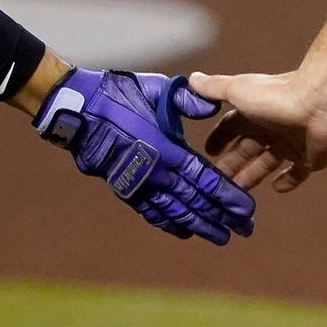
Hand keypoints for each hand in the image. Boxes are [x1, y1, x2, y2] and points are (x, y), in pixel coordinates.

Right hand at [34, 69, 256, 243]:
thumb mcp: (159, 90)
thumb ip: (188, 100)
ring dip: (200, 225)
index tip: (247, 210)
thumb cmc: (122, 95)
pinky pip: (151, 211)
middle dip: (222, 217)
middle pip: (196, 202)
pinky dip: (169, 223)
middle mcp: (157, 174)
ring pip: (176, 212)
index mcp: (169, 151)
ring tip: (221, 237)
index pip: (206, 180)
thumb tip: (213, 105)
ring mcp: (140, 185)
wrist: (79, 111)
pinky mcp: (125, 188)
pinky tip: (183, 231)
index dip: (227, 197)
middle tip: (244, 229)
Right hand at [186, 70, 326, 193]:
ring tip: (236, 196)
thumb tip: (190, 78)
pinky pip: (296, 173)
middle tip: (215, 186)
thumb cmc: (275, 97)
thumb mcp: (238, 91)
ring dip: (252, 177)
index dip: (219, 139)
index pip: (231, 128)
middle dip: (231, 165)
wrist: (320, 103)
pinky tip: (276, 188)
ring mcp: (290, 143)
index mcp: (253, 112)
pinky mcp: (309, 158)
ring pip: (267, 164)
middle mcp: (270, 128)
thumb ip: (214, 88)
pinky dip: (287, 181)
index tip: (207, 154)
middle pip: (246, 150)